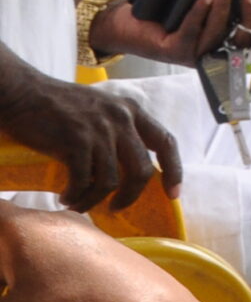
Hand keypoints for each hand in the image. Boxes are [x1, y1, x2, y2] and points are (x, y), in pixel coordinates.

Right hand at [0, 63, 181, 209]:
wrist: (26, 93)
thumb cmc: (60, 106)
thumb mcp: (102, 109)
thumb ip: (118, 129)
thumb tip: (127, 165)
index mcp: (132, 110)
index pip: (166, 142)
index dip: (174, 170)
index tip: (173, 194)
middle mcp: (122, 119)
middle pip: (142, 170)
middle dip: (130, 196)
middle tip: (115, 208)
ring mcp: (100, 130)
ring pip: (110, 181)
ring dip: (94, 200)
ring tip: (78, 203)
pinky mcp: (76, 141)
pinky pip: (84, 181)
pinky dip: (75, 196)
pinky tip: (65, 197)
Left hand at [87, 0, 250, 68]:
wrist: (129, 23)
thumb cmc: (167, 12)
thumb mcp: (199, 5)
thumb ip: (221, 1)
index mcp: (222, 42)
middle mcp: (211, 52)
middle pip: (239, 39)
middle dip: (249, 16)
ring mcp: (192, 54)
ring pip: (216, 33)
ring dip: (223, 8)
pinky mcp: (173, 52)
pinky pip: (191, 31)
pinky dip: (199, 12)